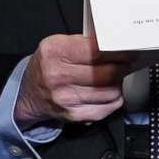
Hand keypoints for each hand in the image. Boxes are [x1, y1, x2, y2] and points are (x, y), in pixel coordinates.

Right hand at [15, 33, 134, 128]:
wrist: (29, 94)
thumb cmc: (48, 67)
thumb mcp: (58, 45)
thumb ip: (85, 43)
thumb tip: (117, 46)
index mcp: (55, 52)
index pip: (98, 52)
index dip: (119, 52)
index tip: (129, 51)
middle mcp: (58, 76)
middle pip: (109, 72)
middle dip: (122, 67)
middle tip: (125, 64)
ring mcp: (66, 97)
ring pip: (112, 91)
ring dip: (117, 84)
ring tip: (111, 78)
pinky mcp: (74, 114)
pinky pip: (108, 107)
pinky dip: (112, 99)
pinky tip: (106, 93)